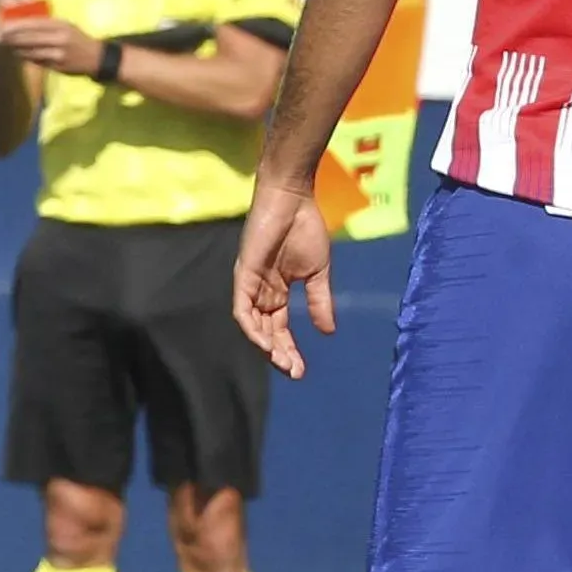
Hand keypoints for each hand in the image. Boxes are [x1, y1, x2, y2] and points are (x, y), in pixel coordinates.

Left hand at [0, 17, 102, 75]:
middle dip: (11, 38)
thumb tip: (22, 22)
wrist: (96, 57)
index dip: (16, 26)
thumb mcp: (66, 26)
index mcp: (61, 25)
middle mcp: (60, 38)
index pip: (34, 24)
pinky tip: (18, 54)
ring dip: (16, 49)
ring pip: (30, 51)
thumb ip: (47, 24)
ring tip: (5, 46)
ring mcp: (58, 53)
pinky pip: (36, 60)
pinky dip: (25, 57)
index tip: (2, 27)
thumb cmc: (78, 38)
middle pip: (29, 38)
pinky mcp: (57, 65)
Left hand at [233, 181, 336, 378]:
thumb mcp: (318, 271)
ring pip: (252, 326)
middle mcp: (260, 292)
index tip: (301, 370)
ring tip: (283, 363)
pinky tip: (266, 343)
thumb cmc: (305, 228)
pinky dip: (252, 328)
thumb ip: (319, 300)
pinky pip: (243, 310)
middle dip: (279, 354)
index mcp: (277, 292)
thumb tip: (328, 332)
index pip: (278, 329)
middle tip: (294, 372)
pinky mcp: (243, 276)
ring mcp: (250, 285)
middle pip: (265, 332)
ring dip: (266, 347)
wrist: (293, 199)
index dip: (289, 350)